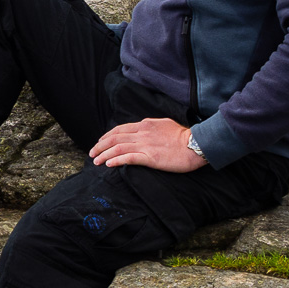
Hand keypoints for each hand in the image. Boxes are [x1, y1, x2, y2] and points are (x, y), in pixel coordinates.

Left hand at [89, 118, 205, 172]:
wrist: (197, 144)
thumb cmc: (183, 136)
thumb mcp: (164, 124)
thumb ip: (150, 126)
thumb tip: (142, 127)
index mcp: (145, 125)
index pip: (120, 129)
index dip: (107, 136)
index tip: (100, 142)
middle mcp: (142, 133)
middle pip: (114, 138)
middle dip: (100, 146)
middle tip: (91, 153)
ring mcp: (145, 145)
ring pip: (118, 148)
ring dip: (103, 154)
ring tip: (96, 161)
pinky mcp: (150, 157)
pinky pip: (128, 158)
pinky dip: (115, 160)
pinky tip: (108, 164)